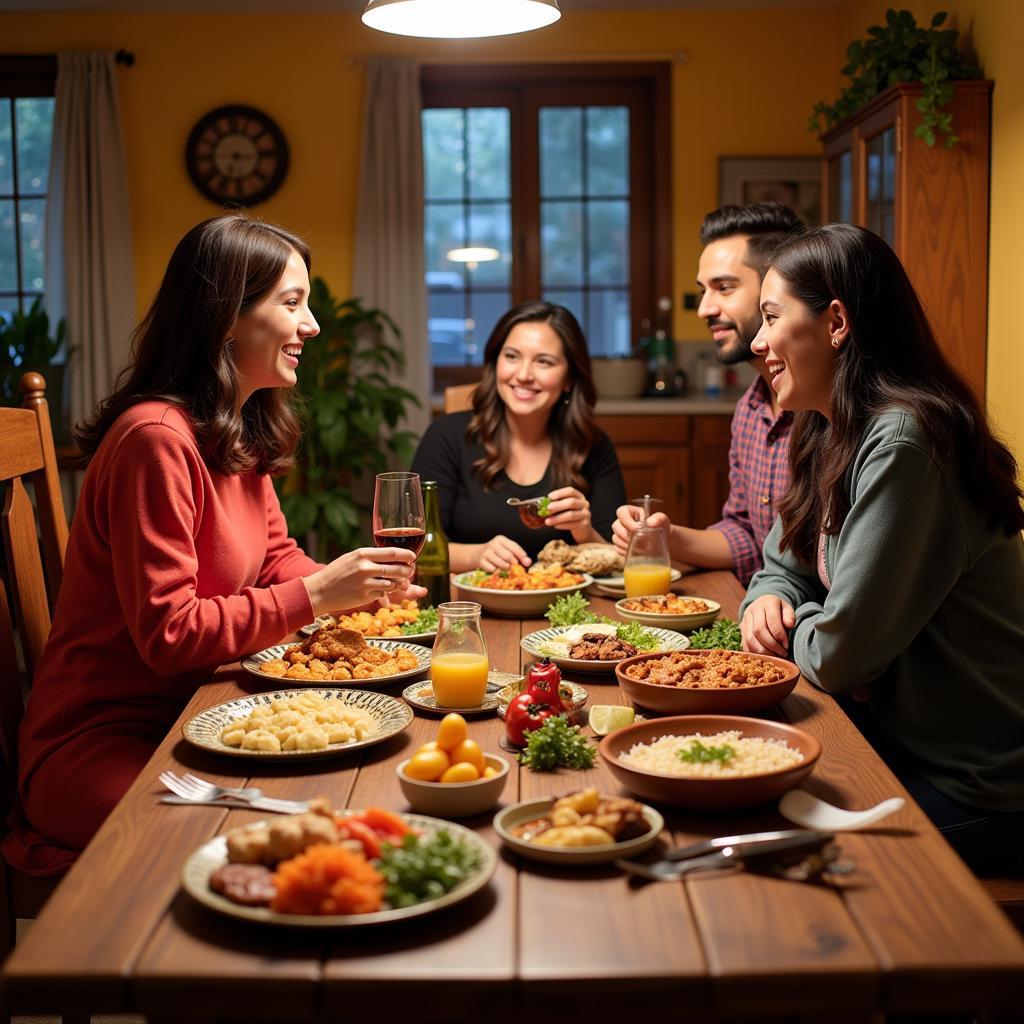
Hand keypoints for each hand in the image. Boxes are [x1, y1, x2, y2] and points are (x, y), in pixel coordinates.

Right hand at [302, 547, 425, 615]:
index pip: (392, 552)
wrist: (318, 591)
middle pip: (397, 568)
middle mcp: (364, 567)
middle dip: (408, 570)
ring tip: (399, 582)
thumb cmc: (336, 573)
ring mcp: (365, 583)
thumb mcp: (351, 558)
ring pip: (394, 583)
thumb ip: (370, 557)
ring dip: (400, 583)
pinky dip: (387, 592)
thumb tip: (393, 558)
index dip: (406, 555)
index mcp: (362, 554)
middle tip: (410, 571)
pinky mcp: (365, 597)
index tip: (412, 557)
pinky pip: (384, 594)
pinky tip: (384, 590)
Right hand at [478, 535, 530, 571]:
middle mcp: (493, 544)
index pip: (515, 547)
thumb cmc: (495, 553)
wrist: (476, 555)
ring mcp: (486, 553)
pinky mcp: (481, 561)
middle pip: (509, 556)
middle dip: (514, 564)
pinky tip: (495, 569)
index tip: (526, 563)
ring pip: (502, 564)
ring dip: (506, 569)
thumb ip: (518, 555)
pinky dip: (496, 572)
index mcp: (501, 539)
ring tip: (505, 568)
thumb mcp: (506, 550)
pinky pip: (493, 570)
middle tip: (514, 568)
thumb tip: (528, 562)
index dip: (522, 556)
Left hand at [544, 487, 592, 541]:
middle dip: (558, 505)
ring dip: (557, 518)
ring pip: (571, 515)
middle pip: (571, 502)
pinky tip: (555, 526)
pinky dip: (562, 525)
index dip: (560, 493)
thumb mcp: (565, 508)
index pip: (571, 491)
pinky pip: (573, 524)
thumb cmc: (570, 516)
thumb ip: (557, 504)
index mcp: (579, 496)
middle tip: (547, 508)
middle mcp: (584, 503)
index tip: (549, 496)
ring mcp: (586, 514)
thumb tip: (542, 504)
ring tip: (547, 522)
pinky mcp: (585, 524)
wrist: (583, 529)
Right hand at [612, 504, 670, 555]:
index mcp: (634, 512)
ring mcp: (622, 534)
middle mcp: (625, 522)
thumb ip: (659, 519)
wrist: (666, 545)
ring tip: (637, 548)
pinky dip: (624, 552)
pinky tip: (634, 553)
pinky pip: (617, 548)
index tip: (635, 529)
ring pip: (615, 538)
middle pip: (615, 525)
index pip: (622, 512)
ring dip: (624, 544)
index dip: (625, 520)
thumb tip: (650, 522)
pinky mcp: (622, 545)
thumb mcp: (664, 522)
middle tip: (635, 540)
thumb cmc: (664, 530)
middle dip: (624, 534)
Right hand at [741, 595, 795, 656]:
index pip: (772, 620)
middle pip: (759, 630)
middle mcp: (753, 609)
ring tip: (774, 656)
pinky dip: (754, 653)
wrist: (763, 605)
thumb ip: (790, 616)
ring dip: (763, 651)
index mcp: (767, 602)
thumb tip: (790, 625)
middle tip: (782, 653)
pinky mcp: (741, 628)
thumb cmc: (779, 610)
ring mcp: (745, 619)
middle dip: (772, 645)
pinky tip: (765, 657)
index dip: (780, 635)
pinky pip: (744, 644)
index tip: (787, 645)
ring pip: (750, 639)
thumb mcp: (787, 609)